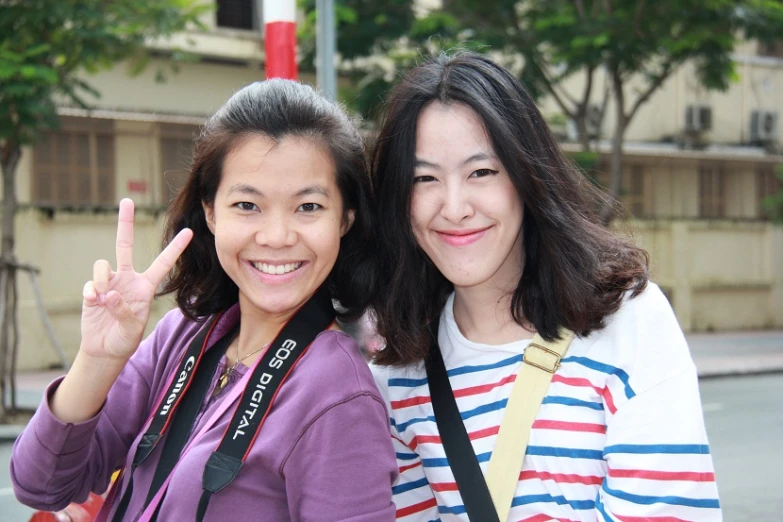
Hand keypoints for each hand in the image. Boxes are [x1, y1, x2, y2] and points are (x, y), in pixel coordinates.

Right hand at [80, 198, 192, 360]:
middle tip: (126, 200)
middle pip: (124, 245)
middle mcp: (127, 278)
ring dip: (103, 281)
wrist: (104, 348)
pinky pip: (90, 283)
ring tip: (105, 301)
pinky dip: (92, 293)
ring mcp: (108, 282)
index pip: (163, 263)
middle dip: (125, 222)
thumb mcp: (132, 329)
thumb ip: (124, 311)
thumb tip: (110, 294)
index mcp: (145, 286)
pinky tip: (94, 304)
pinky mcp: (92, 289)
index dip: (175, 248)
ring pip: (103, 265)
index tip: (189, 231)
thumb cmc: (124, 339)